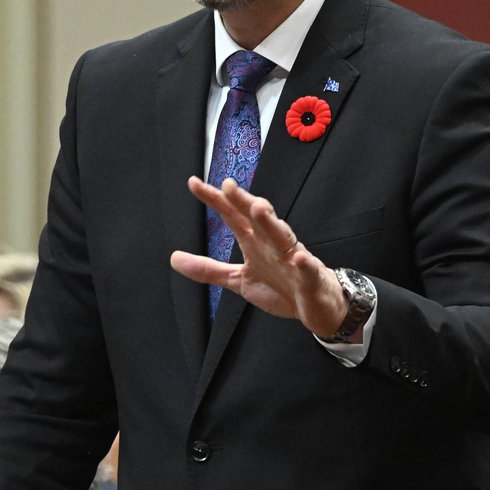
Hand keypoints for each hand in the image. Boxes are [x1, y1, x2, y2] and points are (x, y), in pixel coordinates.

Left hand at [169, 176, 347, 336]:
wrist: (316, 306)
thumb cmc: (280, 286)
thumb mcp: (238, 280)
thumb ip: (208, 269)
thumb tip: (174, 258)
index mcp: (254, 242)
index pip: (232, 215)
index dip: (215, 200)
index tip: (194, 183)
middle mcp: (271, 243)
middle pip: (256, 218)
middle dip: (243, 201)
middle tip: (228, 186)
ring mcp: (292, 258)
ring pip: (281, 236)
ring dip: (271, 223)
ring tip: (258, 209)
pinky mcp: (309, 277)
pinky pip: (307, 268)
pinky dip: (303, 263)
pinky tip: (299, 257)